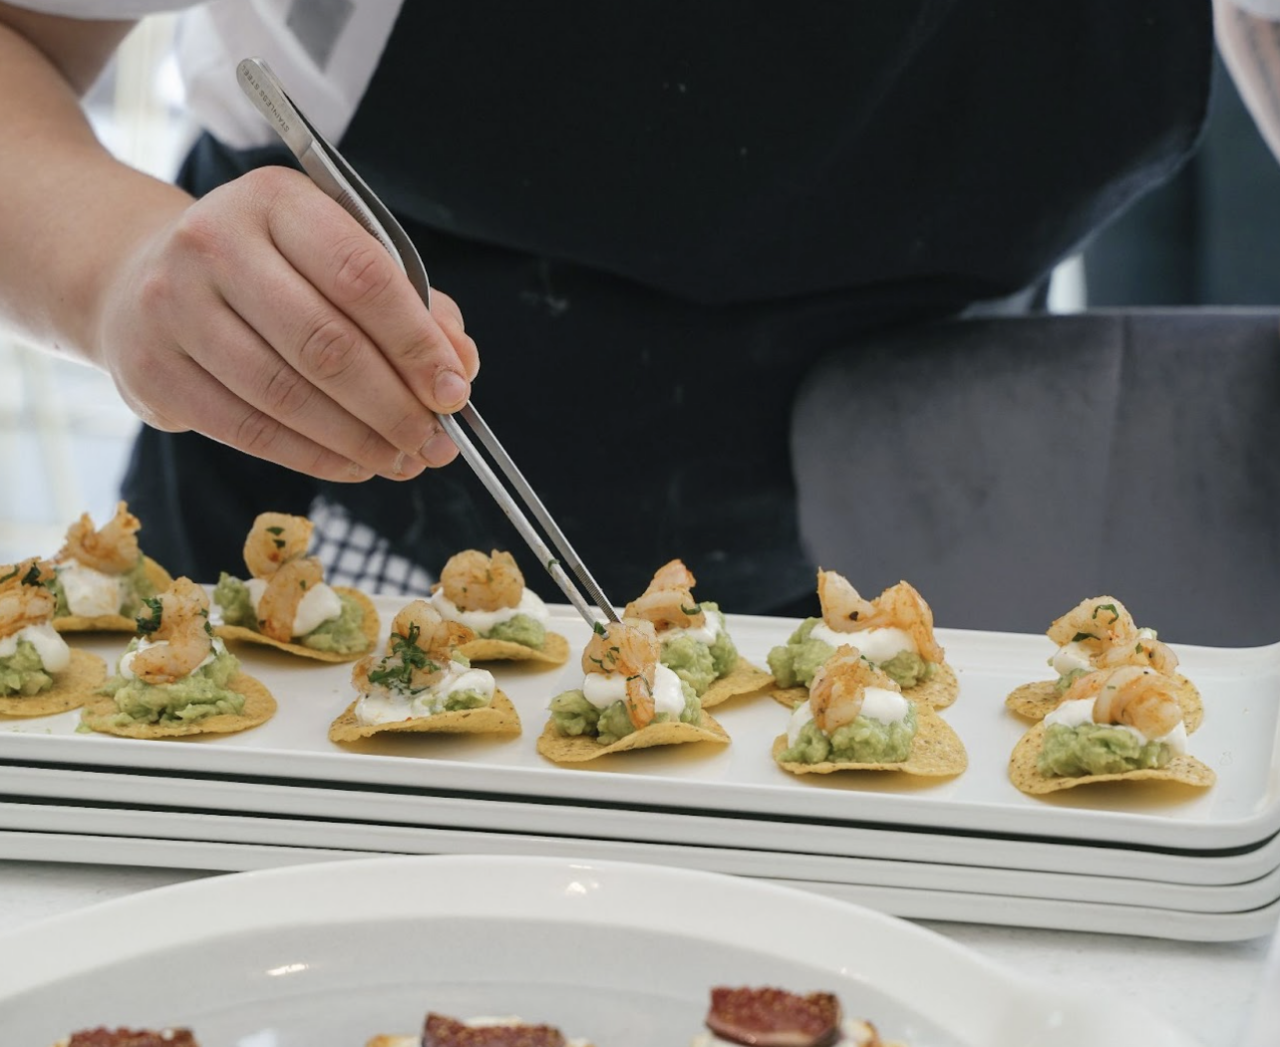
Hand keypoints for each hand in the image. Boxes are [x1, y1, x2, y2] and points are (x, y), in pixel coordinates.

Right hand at [94, 166, 478, 480]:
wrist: (141, 279)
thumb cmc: (270, 271)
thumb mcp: (339, 258)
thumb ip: (411, 305)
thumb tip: (460, 366)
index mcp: (276, 200)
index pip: (362, 276)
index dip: (416, 344)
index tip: (454, 392)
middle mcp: (214, 243)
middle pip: (325, 344)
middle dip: (394, 406)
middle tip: (436, 443)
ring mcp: (173, 306)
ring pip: (286, 395)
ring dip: (359, 440)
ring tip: (403, 460)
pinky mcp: (152, 369)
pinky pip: (248, 429)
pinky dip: (313, 457)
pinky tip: (355, 465)